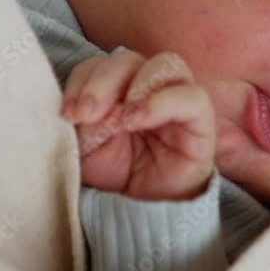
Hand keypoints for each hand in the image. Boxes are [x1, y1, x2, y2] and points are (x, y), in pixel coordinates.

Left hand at [60, 50, 215, 199]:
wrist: (144, 211)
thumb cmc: (116, 174)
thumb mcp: (86, 148)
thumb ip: (84, 122)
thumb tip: (89, 109)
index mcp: (117, 87)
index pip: (98, 65)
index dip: (81, 83)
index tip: (68, 114)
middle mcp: (147, 86)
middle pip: (128, 60)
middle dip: (102, 83)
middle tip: (86, 114)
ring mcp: (177, 99)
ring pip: (165, 64)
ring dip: (135, 86)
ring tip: (118, 120)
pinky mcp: (200, 120)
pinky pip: (191, 97)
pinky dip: (161, 102)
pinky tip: (138, 121)